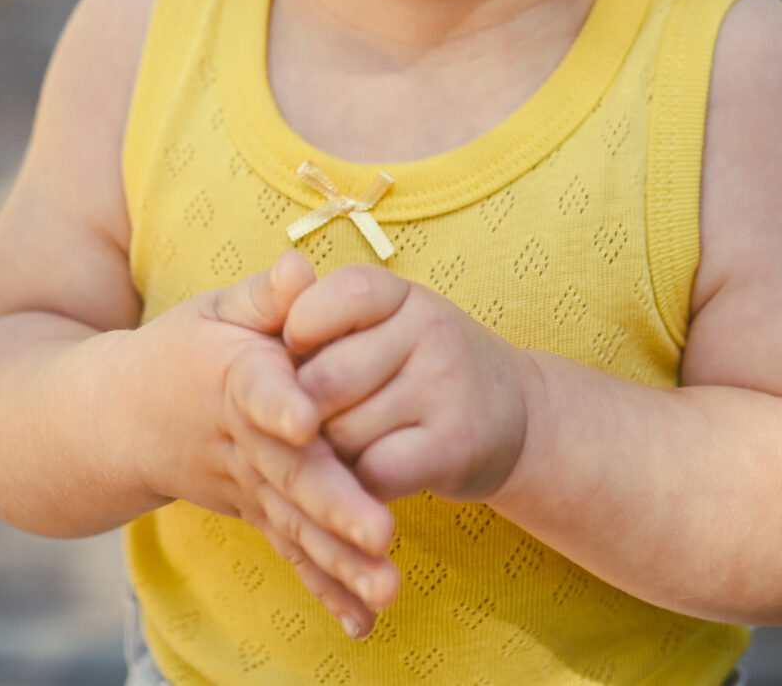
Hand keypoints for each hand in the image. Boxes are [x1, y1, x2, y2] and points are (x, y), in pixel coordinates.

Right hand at [138, 250, 400, 633]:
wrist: (115, 421)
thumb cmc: (179, 351)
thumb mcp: (214, 309)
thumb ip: (266, 295)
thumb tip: (301, 267)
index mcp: (231, 379)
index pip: (255, 391)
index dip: (280, 404)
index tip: (308, 420)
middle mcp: (238, 443)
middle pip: (288, 476)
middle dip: (336, 507)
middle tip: (382, 534)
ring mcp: (246, 488)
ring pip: (295, 527)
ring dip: (340, 562)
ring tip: (389, 589)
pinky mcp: (256, 515)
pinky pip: (291, 555)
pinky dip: (326, 589)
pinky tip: (364, 623)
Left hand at [283, 266, 534, 503]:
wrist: (516, 416)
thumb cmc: (420, 368)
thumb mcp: (385, 325)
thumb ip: (322, 318)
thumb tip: (265, 315)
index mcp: (400, 294)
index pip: (331, 299)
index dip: (300, 334)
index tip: (300, 356)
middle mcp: (430, 329)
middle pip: (324, 381)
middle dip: (305, 413)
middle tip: (312, 422)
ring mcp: (446, 386)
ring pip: (344, 434)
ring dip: (331, 456)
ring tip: (348, 448)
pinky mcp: (456, 445)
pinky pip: (374, 473)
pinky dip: (359, 486)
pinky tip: (370, 477)